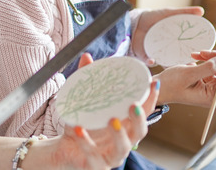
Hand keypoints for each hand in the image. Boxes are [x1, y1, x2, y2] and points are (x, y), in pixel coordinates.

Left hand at [26, 55, 159, 168]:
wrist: (63, 148)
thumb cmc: (80, 124)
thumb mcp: (81, 101)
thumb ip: (85, 80)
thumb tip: (87, 57)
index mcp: (124, 124)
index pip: (143, 111)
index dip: (151, 99)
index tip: (152, 83)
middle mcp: (123, 140)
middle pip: (139, 132)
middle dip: (139, 118)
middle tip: (133, 104)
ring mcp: (111, 155)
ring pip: (122, 148)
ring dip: (119, 135)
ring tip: (112, 120)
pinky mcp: (96, 165)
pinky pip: (93, 156)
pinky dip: (86, 142)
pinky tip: (79, 129)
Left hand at [130, 7, 203, 63]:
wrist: (134, 20)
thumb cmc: (152, 17)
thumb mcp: (168, 14)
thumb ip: (184, 13)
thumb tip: (202, 11)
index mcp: (176, 41)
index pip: (187, 49)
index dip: (195, 54)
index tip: (202, 57)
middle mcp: (168, 50)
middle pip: (179, 60)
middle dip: (185, 65)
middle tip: (191, 66)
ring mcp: (157, 54)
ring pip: (166, 63)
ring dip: (170, 67)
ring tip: (175, 68)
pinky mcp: (145, 56)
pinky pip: (149, 61)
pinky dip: (151, 61)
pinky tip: (152, 60)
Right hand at [154, 43, 215, 106]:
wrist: (160, 87)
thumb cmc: (170, 85)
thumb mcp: (188, 74)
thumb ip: (208, 68)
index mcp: (215, 97)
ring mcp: (214, 88)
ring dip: (213, 57)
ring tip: (199, 53)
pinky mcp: (209, 82)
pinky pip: (215, 67)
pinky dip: (208, 59)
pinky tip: (197, 57)